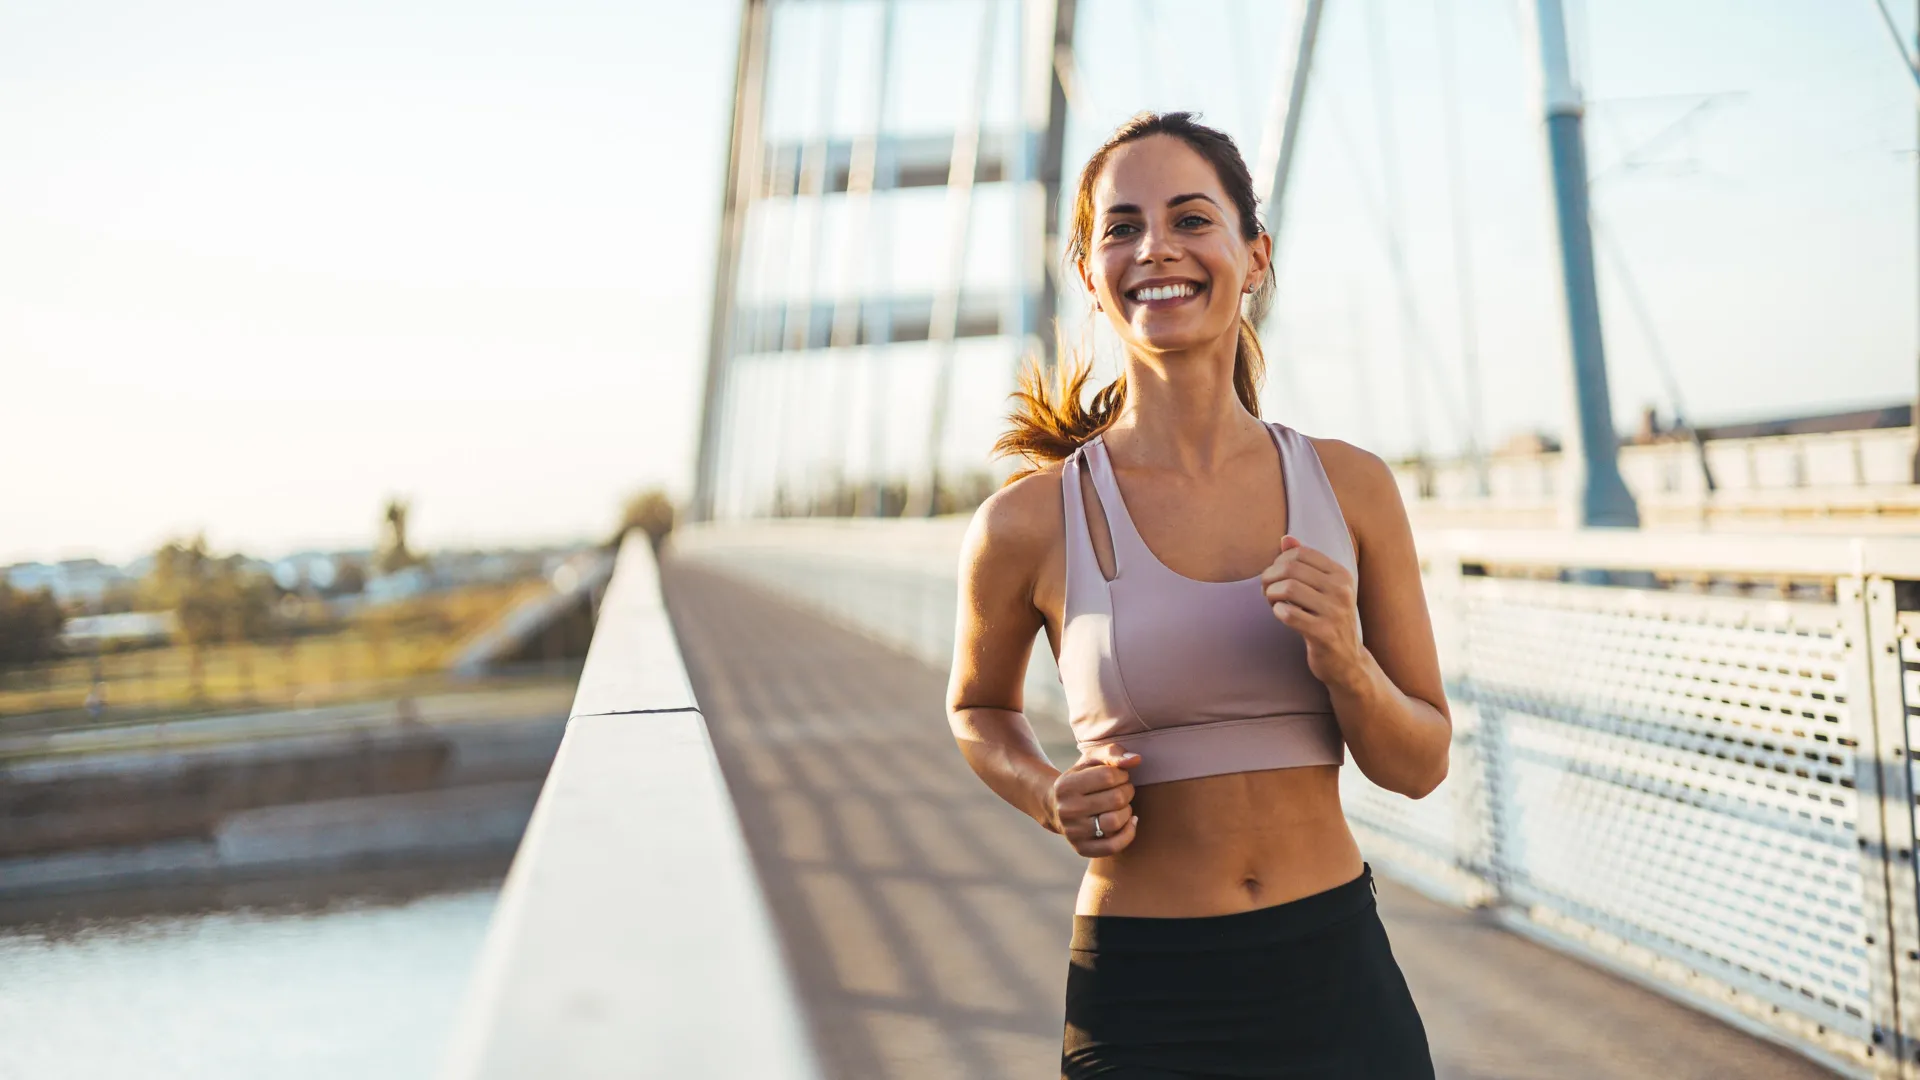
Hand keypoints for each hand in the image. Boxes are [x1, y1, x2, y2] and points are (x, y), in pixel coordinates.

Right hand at [1047, 745, 1139, 857]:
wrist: (1057, 808)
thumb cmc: (1081, 779)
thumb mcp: (1091, 761)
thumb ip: (1113, 753)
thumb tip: (1136, 760)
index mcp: (1066, 785)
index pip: (1108, 776)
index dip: (1121, 774)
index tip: (1118, 776)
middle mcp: (1066, 810)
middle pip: (1115, 799)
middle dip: (1127, 791)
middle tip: (1123, 790)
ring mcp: (1073, 832)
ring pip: (1115, 822)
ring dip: (1127, 811)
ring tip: (1122, 805)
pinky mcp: (1082, 849)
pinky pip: (1113, 846)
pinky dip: (1128, 833)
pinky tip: (1130, 822)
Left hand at [1261, 535, 1363, 689]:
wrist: (1347, 661)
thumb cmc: (1328, 620)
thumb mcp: (1322, 589)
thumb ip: (1304, 563)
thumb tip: (1285, 538)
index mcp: (1341, 574)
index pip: (1300, 553)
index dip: (1278, 562)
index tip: (1276, 577)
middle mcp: (1342, 590)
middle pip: (1290, 569)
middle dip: (1269, 578)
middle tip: (1267, 591)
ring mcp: (1335, 612)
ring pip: (1287, 589)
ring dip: (1271, 595)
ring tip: (1272, 603)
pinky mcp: (1324, 634)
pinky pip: (1289, 614)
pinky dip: (1277, 612)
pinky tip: (1281, 615)